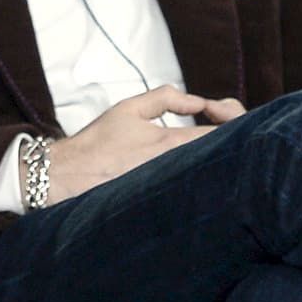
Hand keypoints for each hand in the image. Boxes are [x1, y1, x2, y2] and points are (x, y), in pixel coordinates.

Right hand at [41, 85, 243, 203]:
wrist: (69, 177)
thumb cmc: (97, 143)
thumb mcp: (130, 108)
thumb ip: (168, 98)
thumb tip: (198, 102)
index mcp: (171, 144)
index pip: (223, 133)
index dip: (232, 117)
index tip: (216, 109)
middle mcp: (177, 170)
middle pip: (228, 154)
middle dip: (233, 132)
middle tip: (218, 118)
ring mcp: (173, 189)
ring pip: (213, 170)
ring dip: (219, 150)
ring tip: (208, 133)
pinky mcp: (168, 203)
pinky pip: (197, 184)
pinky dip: (203, 167)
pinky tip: (194, 157)